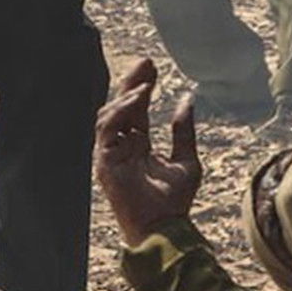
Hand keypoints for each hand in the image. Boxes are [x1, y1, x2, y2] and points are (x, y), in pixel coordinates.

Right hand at [93, 57, 201, 245]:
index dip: (142, 87)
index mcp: (138, 146)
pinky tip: (137, 99)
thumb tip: (187, 99)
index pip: (135, 110)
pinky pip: (107, 129)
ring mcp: (110, 155)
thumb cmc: (175, 201)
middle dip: (131, 83)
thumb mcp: (186, 159)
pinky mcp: (104, 162)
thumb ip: (183, 130)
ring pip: (109, 114)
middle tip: (146, 62)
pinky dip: (120, 111)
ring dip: (126, 95)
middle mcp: (121, 147)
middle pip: (120, 107)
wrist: (166, 228)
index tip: (153, 67)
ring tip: (146, 81)